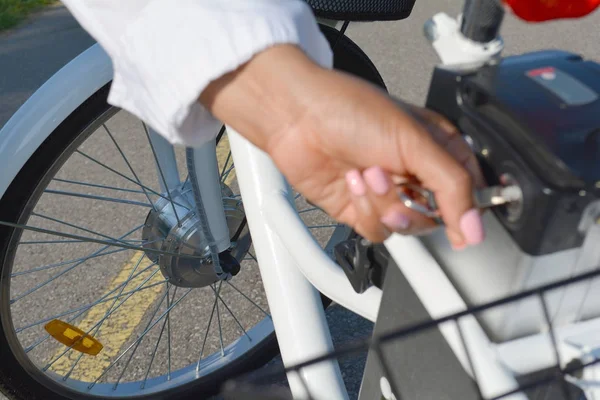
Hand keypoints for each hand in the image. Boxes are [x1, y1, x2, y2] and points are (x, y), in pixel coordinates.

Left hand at [200, 45, 485, 247]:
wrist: (297, 118)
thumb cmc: (350, 110)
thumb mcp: (415, 141)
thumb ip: (453, 187)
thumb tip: (475, 226)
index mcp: (437, 148)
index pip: (470, 191)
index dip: (469, 210)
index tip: (464, 225)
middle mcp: (415, 173)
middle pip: (439, 216)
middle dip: (414, 204)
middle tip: (395, 181)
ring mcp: (387, 193)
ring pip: (407, 227)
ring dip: (384, 204)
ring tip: (367, 175)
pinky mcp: (361, 209)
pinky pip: (378, 231)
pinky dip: (365, 211)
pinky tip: (352, 183)